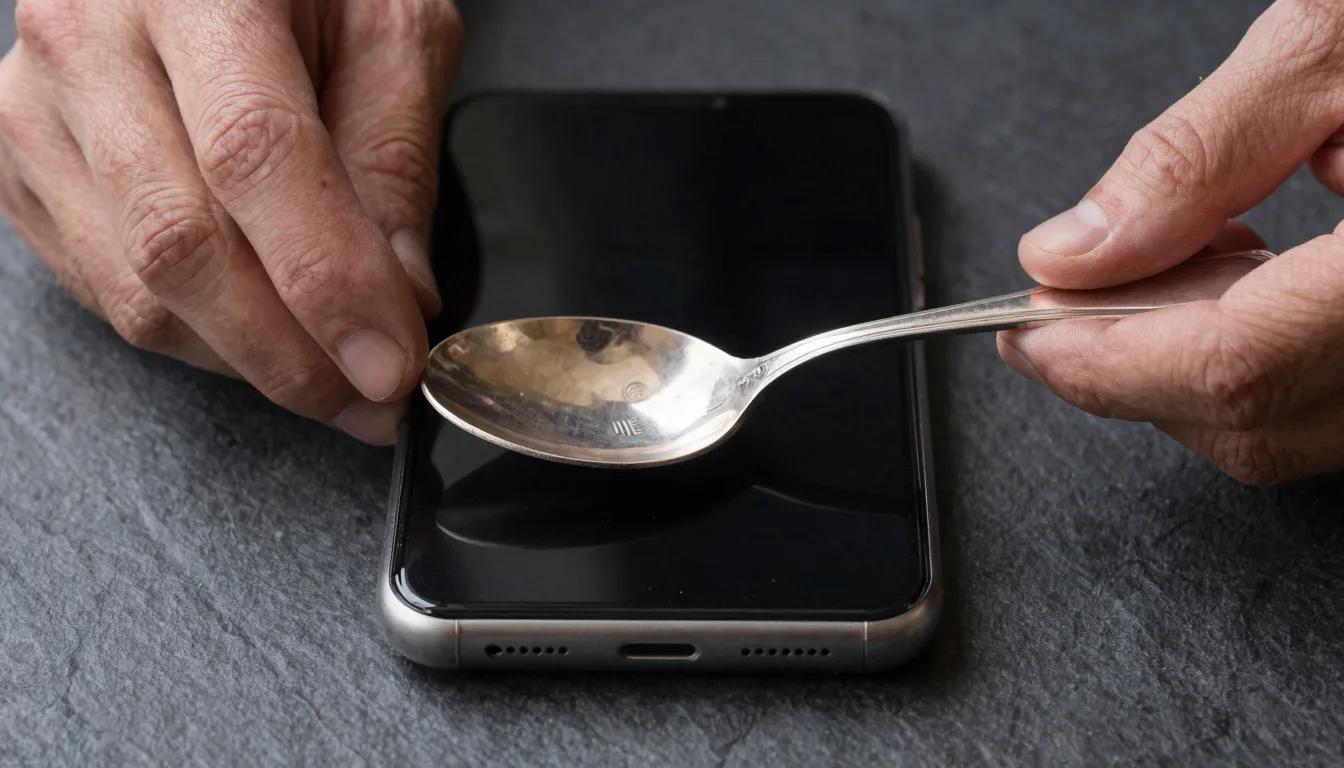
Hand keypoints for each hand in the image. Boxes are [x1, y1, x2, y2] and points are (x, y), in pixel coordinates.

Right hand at [0, 0, 461, 443]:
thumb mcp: (392, 32)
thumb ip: (396, 158)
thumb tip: (400, 298)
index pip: (255, 157)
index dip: (327, 279)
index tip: (390, 362)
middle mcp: (89, 39)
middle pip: (181, 244)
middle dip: (292, 353)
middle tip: (374, 398)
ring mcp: (35, 109)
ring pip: (138, 292)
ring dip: (250, 361)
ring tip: (333, 373)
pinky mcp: (19, 168)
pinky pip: (105, 295)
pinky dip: (198, 338)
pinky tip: (261, 329)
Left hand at [998, 0, 1343, 484]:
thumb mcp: (1335, 43)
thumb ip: (1197, 157)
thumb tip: (1074, 250)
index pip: (1237, 366)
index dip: (1106, 359)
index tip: (1025, 327)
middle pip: (1254, 421)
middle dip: (1133, 365)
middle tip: (1077, 285)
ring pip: (1293, 430)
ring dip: (1193, 365)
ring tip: (1183, 253)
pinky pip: (1337, 406)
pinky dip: (1259, 360)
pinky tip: (1247, 277)